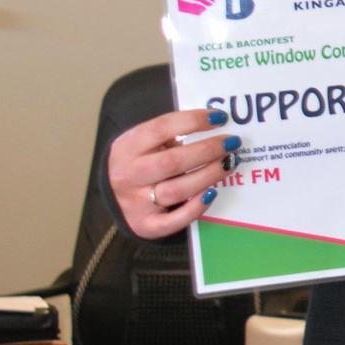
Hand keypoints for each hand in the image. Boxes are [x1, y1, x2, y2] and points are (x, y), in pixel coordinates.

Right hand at [106, 107, 236, 239]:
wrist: (112, 196)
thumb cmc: (138, 162)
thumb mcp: (142, 142)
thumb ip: (168, 135)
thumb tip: (213, 126)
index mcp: (127, 148)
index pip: (161, 128)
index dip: (193, 121)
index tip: (219, 118)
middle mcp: (128, 175)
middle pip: (172, 161)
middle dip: (207, 150)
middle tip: (231, 143)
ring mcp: (136, 203)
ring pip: (177, 190)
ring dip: (209, 175)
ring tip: (229, 163)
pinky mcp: (146, 225)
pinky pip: (174, 221)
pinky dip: (196, 208)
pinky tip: (213, 193)